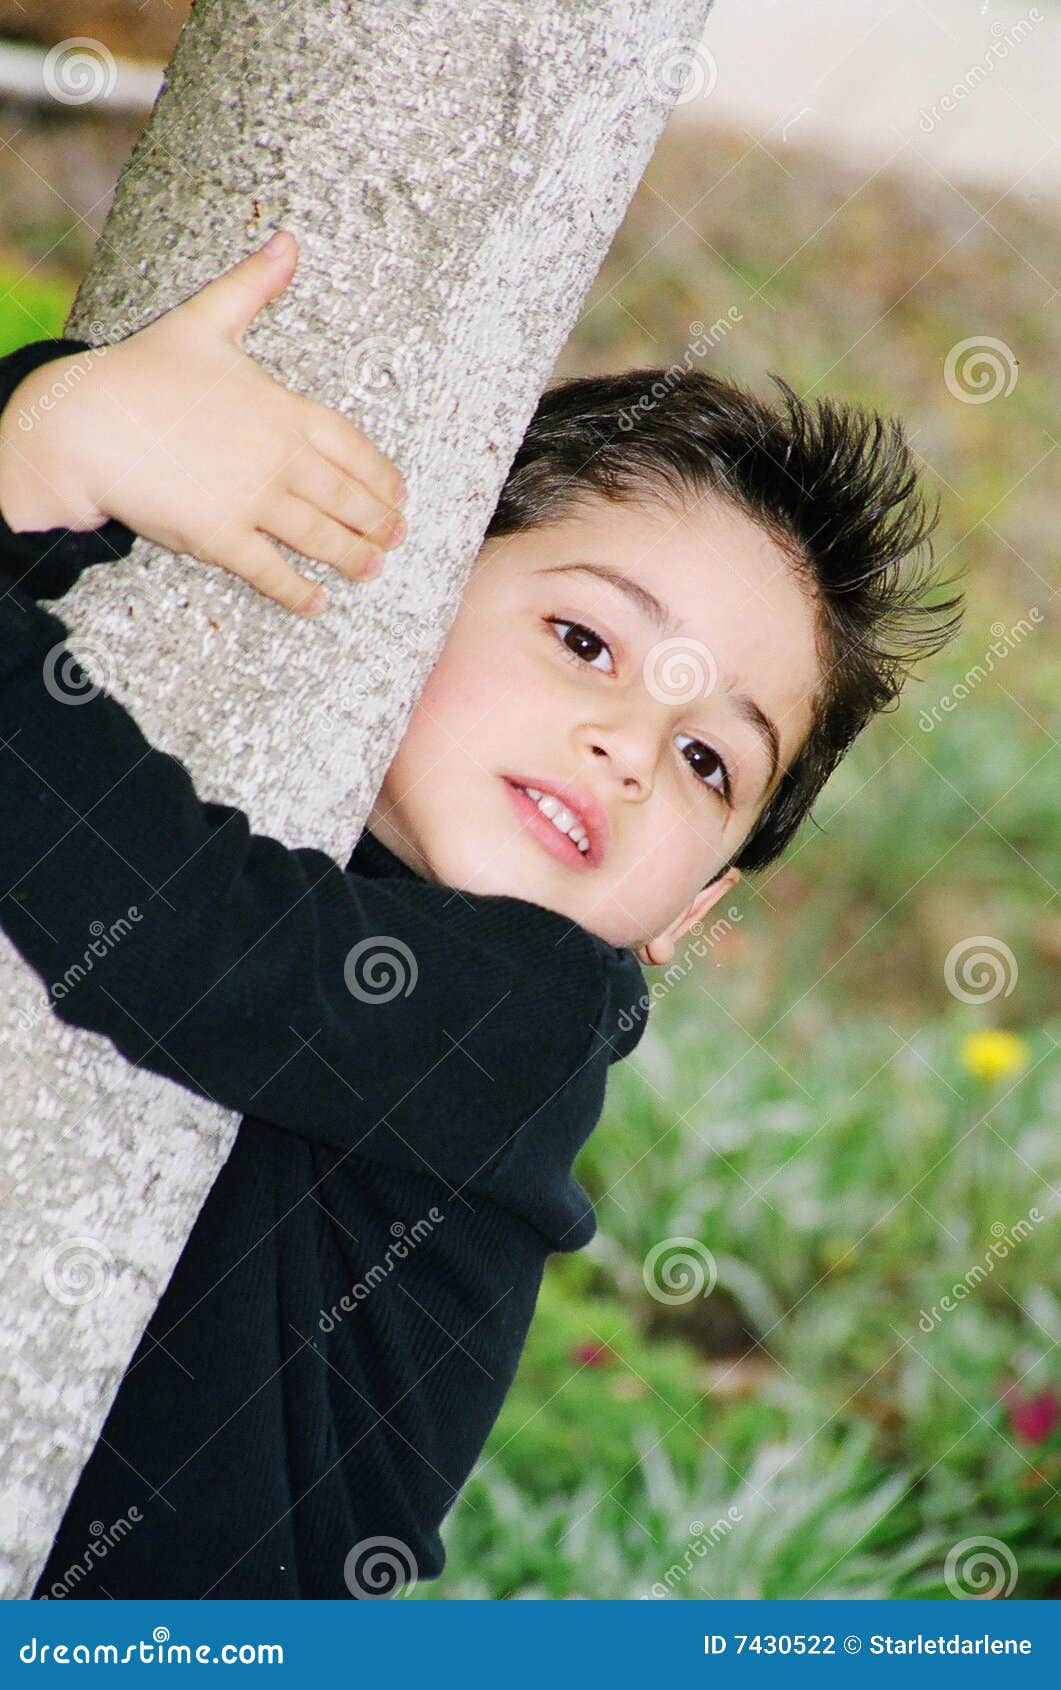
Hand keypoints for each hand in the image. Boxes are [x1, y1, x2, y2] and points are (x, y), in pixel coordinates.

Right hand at [0, 230, 407, 614]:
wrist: (88, 423)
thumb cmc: (142, 371)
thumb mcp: (204, 320)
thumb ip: (253, 287)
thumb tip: (289, 240)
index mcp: (281, 410)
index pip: (349, 446)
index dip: (379, 473)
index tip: (399, 492)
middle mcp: (277, 459)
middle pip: (344, 497)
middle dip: (377, 521)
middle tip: (397, 538)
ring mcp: (252, 500)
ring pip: (318, 536)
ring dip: (351, 557)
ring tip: (372, 571)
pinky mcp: (220, 537)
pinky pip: (271, 571)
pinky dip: (298, 591)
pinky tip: (317, 603)